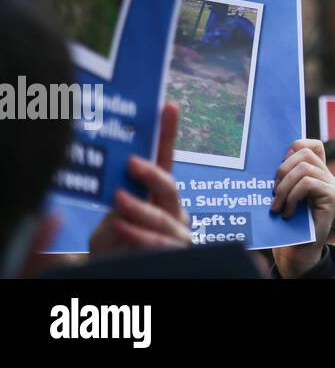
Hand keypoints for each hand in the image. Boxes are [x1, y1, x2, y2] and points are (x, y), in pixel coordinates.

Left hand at [90, 102, 192, 254]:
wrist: (116, 275)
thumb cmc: (114, 247)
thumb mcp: (110, 222)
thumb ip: (117, 203)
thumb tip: (116, 181)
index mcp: (160, 196)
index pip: (166, 161)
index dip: (168, 133)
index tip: (167, 106)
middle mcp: (174, 211)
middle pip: (170, 188)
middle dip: (152, 174)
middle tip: (131, 162)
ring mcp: (178, 234)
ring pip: (164, 217)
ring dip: (140, 208)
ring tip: (119, 201)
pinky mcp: (176, 254)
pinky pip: (159, 243)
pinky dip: (139, 235)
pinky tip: (121, 227)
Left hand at [270, 139, 334, 277]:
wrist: (298, 252)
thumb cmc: (288, 224)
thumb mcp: (285, 195)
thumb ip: (286, 176)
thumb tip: (278, 156)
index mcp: (317, 173)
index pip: (313, 144)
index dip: (296, 146)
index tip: (280, 164)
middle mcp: (328, 176)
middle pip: (304, 153)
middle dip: (282, 170)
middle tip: (273, 192)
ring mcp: (333, 185)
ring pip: (304, 168)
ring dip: (284, 187)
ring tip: (277, 206)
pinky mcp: (333, 196)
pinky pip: (308, 183)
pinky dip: (292, 196)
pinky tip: (287, 212)